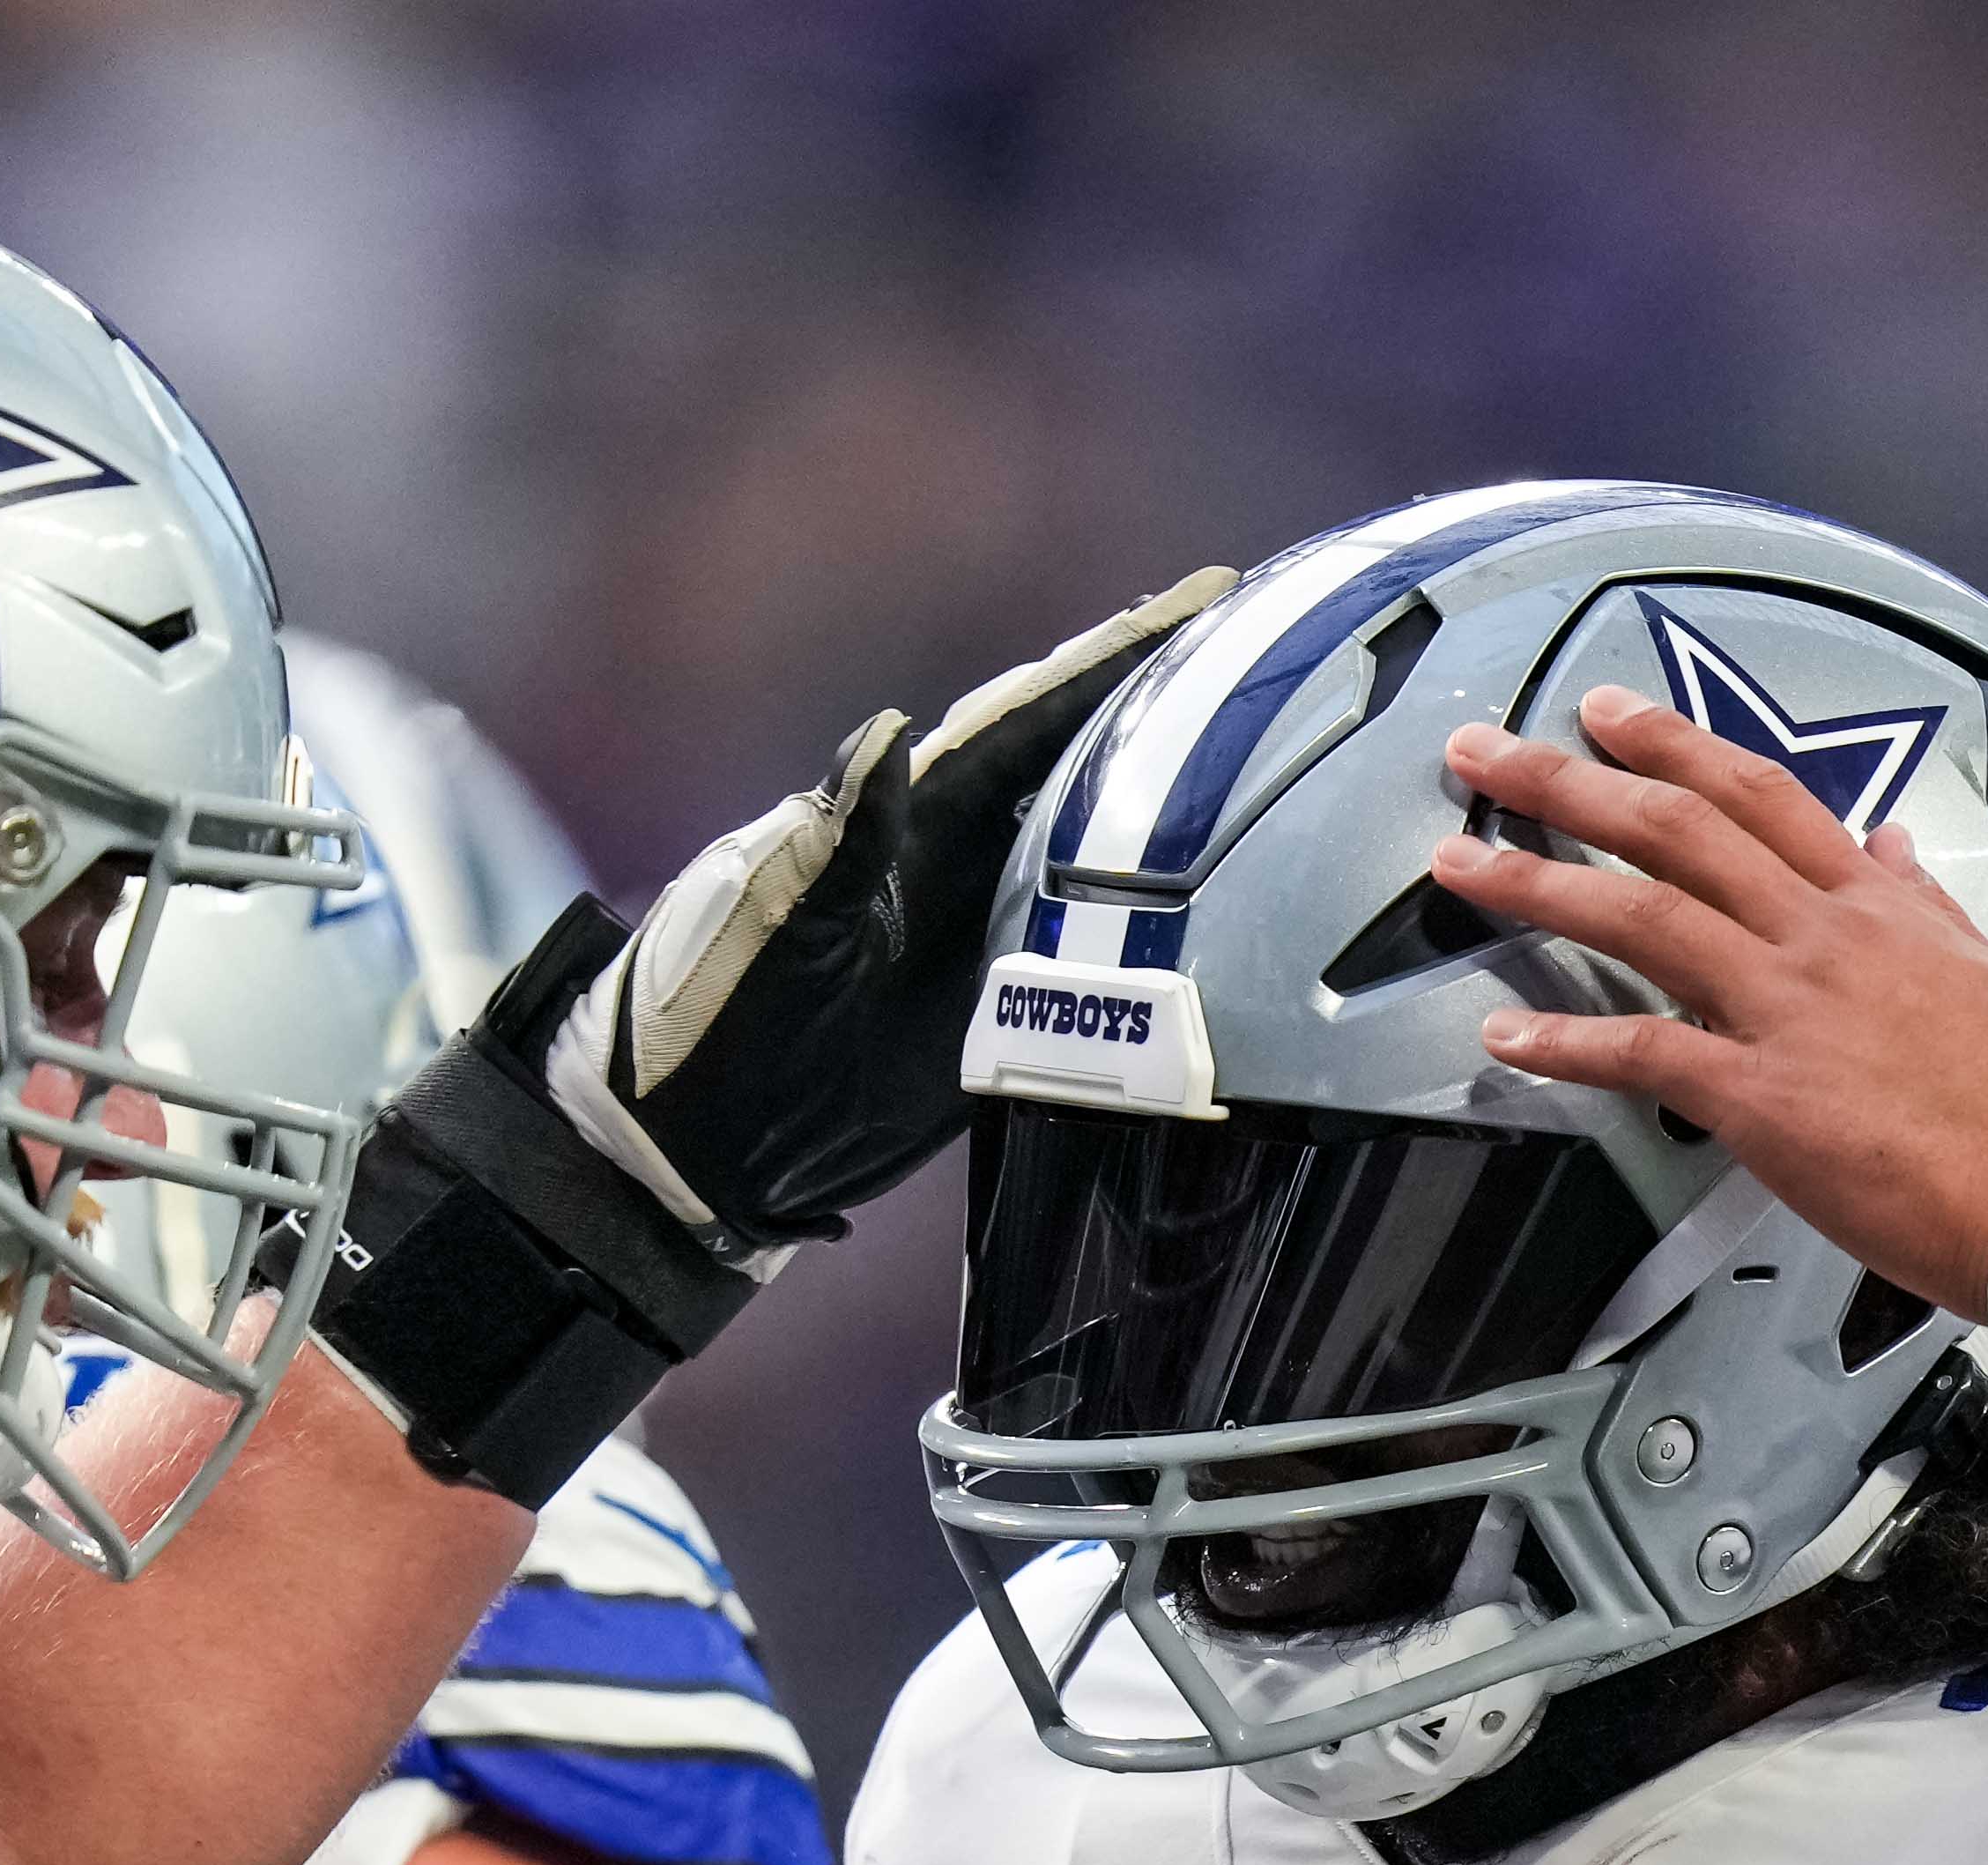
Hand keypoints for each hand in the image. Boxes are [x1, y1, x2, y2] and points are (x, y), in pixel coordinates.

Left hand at [558, 570, 1240, 1247]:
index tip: (1205, 596)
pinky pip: (1109, 959)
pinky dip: (1168, 929)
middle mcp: (966, 860)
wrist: (708, 1145)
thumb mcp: (778, 923)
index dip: (1116, 660)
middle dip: (1176, 709)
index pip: (1031, 719)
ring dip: (1185, 810)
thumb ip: (842, 838)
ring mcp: (995, 933)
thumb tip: (889, 734)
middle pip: (1091, 768)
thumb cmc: (720, 1018)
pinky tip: (1238, 909)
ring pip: (1110, 855)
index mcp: (914, 821)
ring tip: (1280, 759)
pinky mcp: (1012, 1013)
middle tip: (1275, 652)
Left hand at [1423, 692, 1987, 1316]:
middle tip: (1485, 756)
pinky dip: (1566, 1047)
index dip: (1674, 745)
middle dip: (1569, 783)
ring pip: (1642, 917)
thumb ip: (1927, 911)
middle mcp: (1824, 937)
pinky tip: (1504, 1041)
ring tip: (1457, 866)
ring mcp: (1790, 1011)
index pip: (1761, 795)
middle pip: (1677, 830)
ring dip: (1537, 885)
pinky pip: (1645, 1055)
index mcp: (1878, 907)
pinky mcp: (1765, 1098)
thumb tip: (1892, 852)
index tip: (1610, 714)